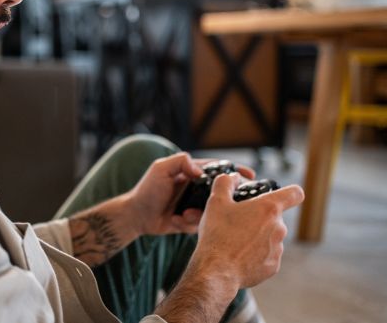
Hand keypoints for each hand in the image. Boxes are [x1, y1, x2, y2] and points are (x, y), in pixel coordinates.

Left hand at [124, 153, 255, 236]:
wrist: (136, 216)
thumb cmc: (147, 189)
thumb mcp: (160, 169)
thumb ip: (180, 162)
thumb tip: (201, 171)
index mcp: (193, 172)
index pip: (219, 169)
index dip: (235, 171)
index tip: (250, 175)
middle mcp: (197, 188)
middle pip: (222, 191)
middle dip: (230, 197)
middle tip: (234, 203)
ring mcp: (196, 205)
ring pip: (214, 210)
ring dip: (202, 213)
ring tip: (184, 214)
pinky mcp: (192, 221)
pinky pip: (202, 224)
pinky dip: (189, 222)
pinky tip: (175, 220)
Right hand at [191, 173, 304, 288]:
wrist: (217, 270)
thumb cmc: (218, 234)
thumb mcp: (216, 202)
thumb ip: (225, 183)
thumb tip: (232, 178)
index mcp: (268, 208)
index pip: (295, 193)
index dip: (290, 192)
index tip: (281, 195)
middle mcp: (279, 228)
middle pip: (274, 217)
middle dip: (259, 218)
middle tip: (237, 223)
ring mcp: (278, 249)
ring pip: (270, 237)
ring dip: (257, 236)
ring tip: (235, 242)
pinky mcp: (273, 266)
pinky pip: (267, 255)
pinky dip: (256, 254)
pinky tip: (239, 256)